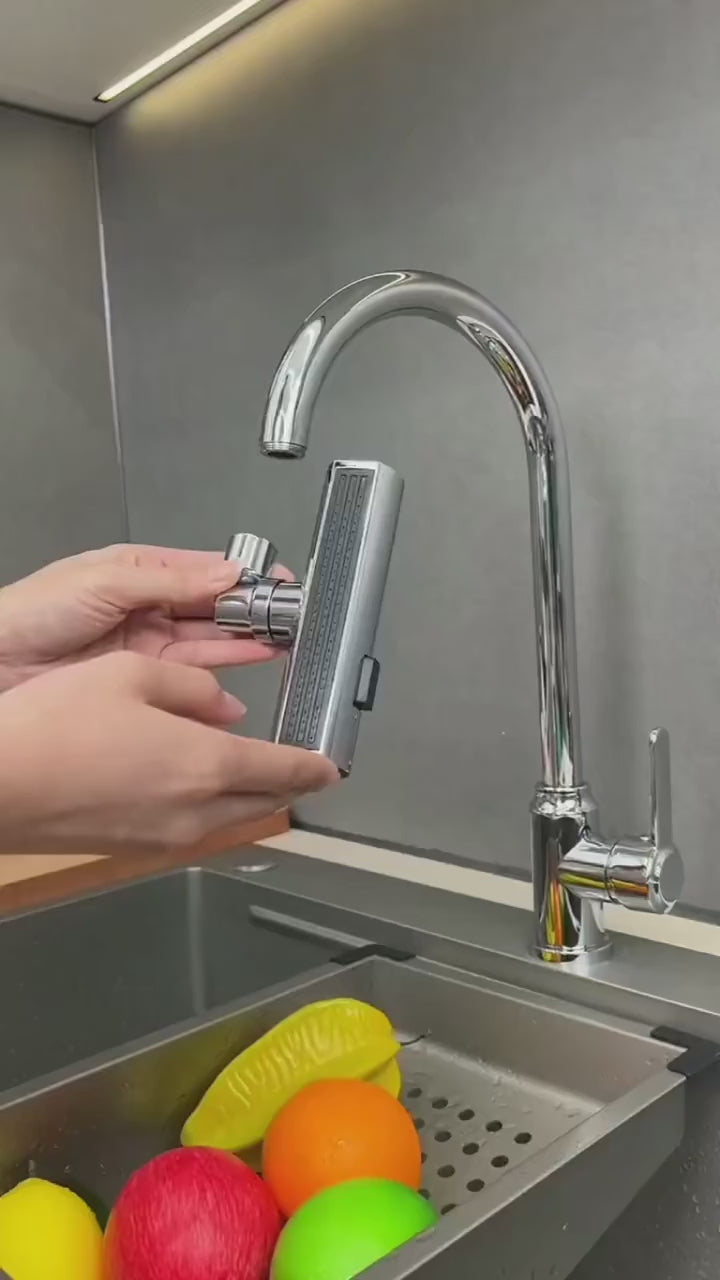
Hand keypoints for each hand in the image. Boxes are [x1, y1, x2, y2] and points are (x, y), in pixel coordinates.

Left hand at [0, 544, 283, 690]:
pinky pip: (192, 673)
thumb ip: (170, 580)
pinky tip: (249, 671)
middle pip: (212, 607)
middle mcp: (146, 606)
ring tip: (283, 640)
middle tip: (291, 615)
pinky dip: (223, 672)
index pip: (203, 570)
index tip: (278, 580)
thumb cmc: (30, 612)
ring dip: (245, 639)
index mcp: (137, 570)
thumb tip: (225, 574)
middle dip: (252, 609)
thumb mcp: (105, 581)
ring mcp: (145, 644)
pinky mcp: (141, 680)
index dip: (243, 575)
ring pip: (208, 640)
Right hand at [0, 653, 337, 855]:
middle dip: (289, 784)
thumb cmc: (57, 725)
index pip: (285, 771)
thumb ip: (192, 689)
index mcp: (207, 766)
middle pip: (264, 803)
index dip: (315, 766)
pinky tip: (193, 780)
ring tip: (255, 768)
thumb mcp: (131, 675)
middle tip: (302, 765)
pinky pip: (194, 826)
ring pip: (230, 817)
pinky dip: (211, 804)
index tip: (332, 765)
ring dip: (250, 795)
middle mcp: (196, 812)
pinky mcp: (134, 848)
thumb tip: (223, 708)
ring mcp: (165, 838)